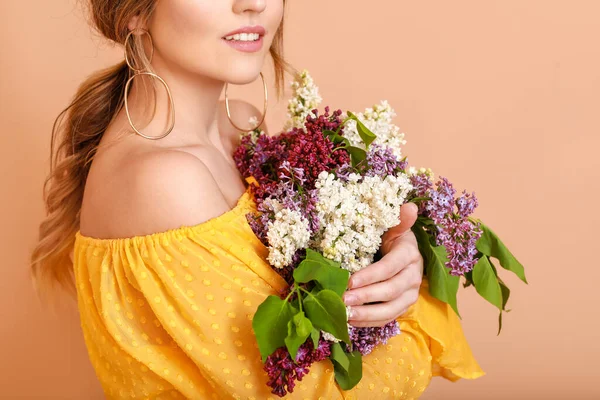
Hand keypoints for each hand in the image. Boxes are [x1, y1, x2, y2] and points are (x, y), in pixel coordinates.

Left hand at [342, 202, 423, 326]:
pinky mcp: (403, 307)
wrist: (403, 252)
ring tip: (345, 315)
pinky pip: (386, 319)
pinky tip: (350, 320)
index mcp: (410, 254)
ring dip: (366, 314)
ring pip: (390, 309)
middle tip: (342, 300)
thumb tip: (410, 206)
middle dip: (366, 297)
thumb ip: (399, 219)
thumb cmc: (391, 237)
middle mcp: (414, 277)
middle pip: (391, 291)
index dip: (371, 275)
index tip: (350, 281)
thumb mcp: (393, 226)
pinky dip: (368, 321)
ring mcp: (410, 295)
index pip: (390, 267)